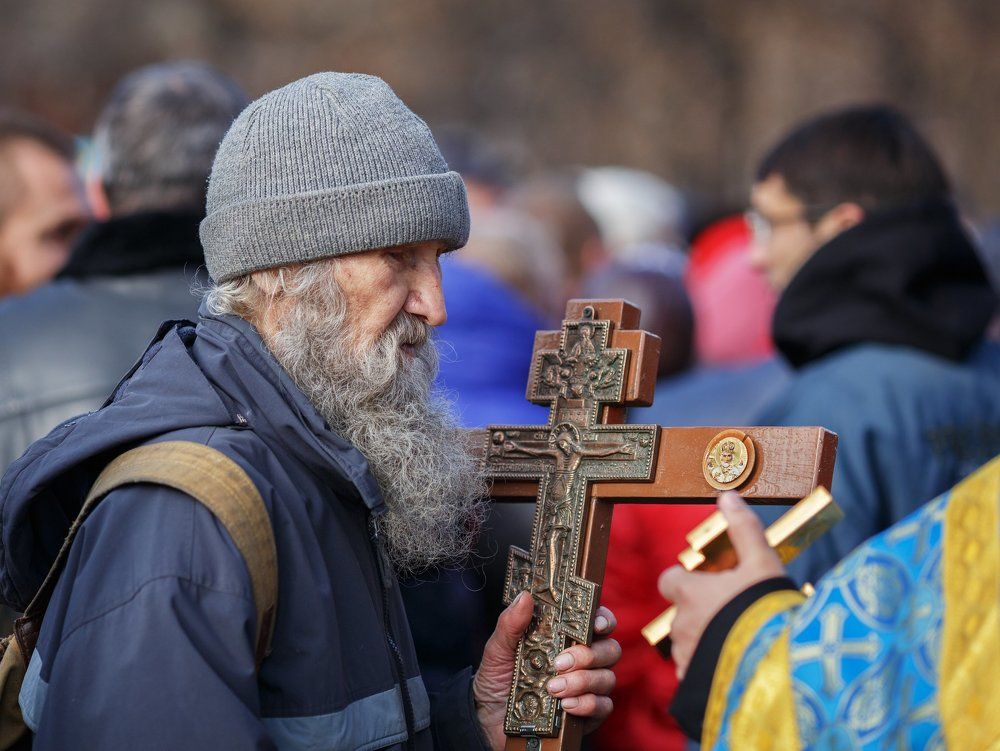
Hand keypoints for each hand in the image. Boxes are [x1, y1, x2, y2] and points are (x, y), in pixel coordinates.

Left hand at [472, 592, 620, 750]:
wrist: (490, 719)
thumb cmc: (498, 679)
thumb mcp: (499, 648)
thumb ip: (511, 623)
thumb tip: (525, 597)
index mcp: (566, 636)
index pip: (597, 620)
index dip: (603, 619)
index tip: (595, 624)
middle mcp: (583, 659)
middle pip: (610, 648)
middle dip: (588, 654)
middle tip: (560, 663)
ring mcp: (589, 687)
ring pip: (607, 677)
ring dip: (582, 681)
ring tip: (554, 688)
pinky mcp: (589, 714)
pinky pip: (603, 706)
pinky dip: (587, 704)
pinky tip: (565, 705)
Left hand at [657, 492, 784, 679]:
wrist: (778, 668)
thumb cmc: (768, 610)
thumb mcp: (762, 562)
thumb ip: (743, 529)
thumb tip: (728, 496)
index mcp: (690, 593)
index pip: (669, 580)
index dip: (684, 580)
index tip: (706, 582)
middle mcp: (681, 625)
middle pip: (680, 613)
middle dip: (700, 613)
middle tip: (731, 614)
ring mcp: (686, 658)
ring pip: (687, 645)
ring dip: (704, 641)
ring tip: (737, 642)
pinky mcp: (696, 685)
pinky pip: (695, 673)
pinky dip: (709, 669)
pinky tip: (734, 667)